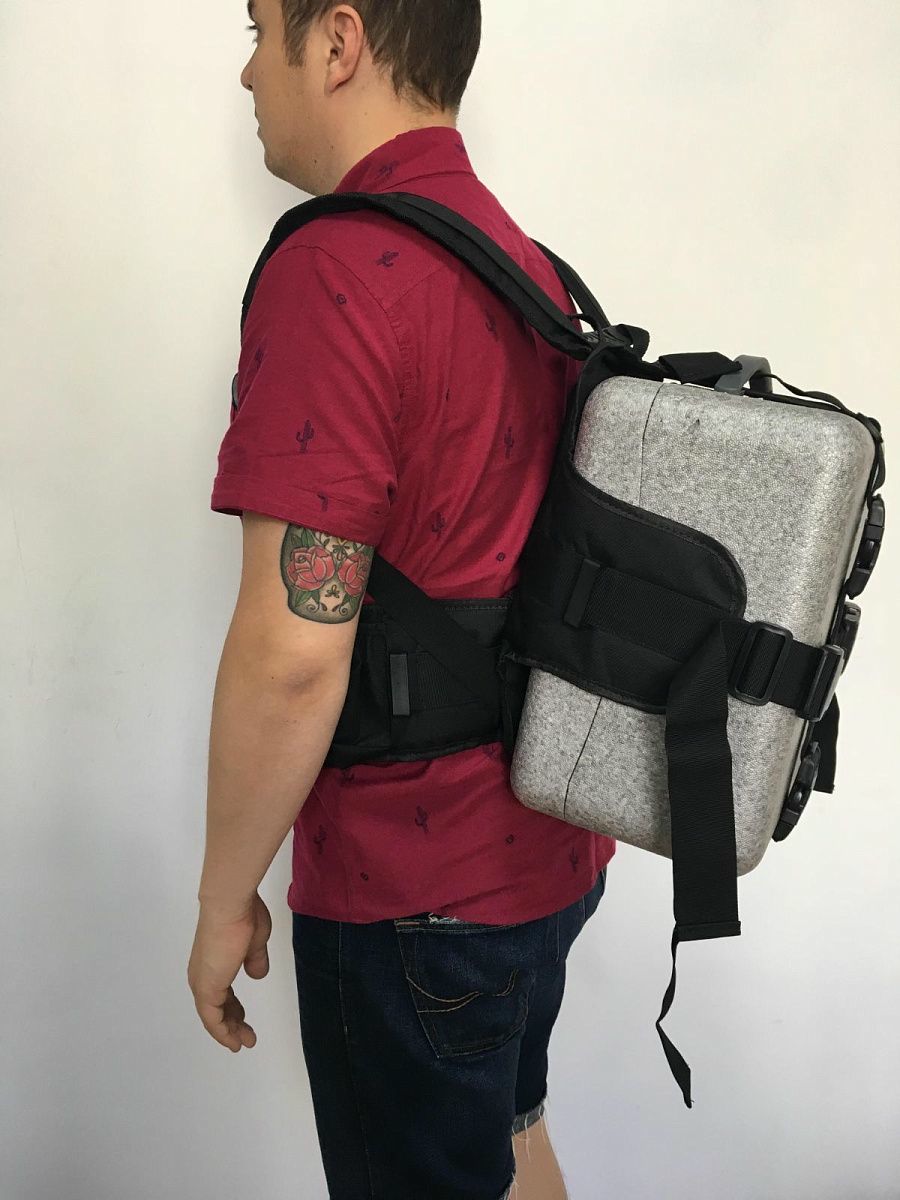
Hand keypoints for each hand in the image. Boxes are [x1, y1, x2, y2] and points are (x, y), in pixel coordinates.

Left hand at [187, 890, 271, 1051]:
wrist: (230, 906)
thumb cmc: (244, 917)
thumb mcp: (255, 942)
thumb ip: (255, 959)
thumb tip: (257, 974)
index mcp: (214, 962)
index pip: (221, 992)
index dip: (233, 1008)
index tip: (244, 1019)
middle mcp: (203, 974)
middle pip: (216, 1007)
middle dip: (233, 1022)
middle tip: (247, 1036)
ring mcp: (203, 982)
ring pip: (214, 1016)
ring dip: (229, 1031)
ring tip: (244, 1042)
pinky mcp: (206, 989)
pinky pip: (212, 1019)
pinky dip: (222, 1032)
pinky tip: (233, 1042)